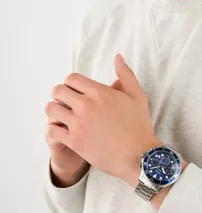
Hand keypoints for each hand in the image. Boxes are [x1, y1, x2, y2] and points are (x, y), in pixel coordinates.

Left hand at [45, 53, 160, 185]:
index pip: (72, 78)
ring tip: (63, 114)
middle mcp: (86, 105)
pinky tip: (63, 130)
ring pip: (51, 109)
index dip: (72, 82)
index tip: (76, 90)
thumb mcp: (137, 95)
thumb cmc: (139, 125)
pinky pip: (52, 130)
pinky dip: (54, 128)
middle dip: (61, 94)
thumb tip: (118, 57)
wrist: (138, 155)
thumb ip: (126, 74)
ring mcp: (78, 124)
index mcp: (100, 92)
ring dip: (55, 110)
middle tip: (68, 101)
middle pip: (58, 91)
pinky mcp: (74, 141)